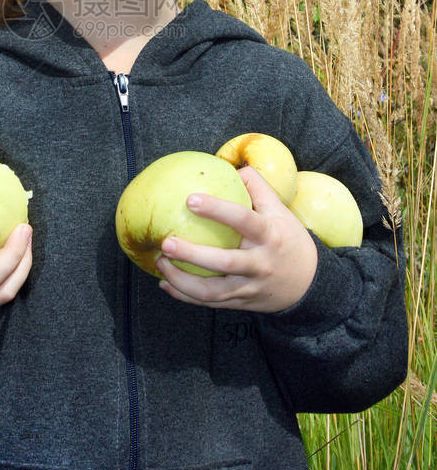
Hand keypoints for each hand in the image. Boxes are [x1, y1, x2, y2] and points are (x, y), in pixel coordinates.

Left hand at [157, 166, 317, 312]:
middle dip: (192, 254)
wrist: (310, 284)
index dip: (217, 209)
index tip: (190, 199)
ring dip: (182, 280)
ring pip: (213, 291)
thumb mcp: (280, 211)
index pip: (243, 220)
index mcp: (269, 235)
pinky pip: (210, 302)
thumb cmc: (288, 239)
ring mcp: (250, 287)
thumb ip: (257, 187)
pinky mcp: (241, 303)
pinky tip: (165, 283)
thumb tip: (231, 166)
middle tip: (166, 242)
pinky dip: (185, 295)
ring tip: (161, 262)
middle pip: (224, 262)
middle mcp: (260, 263)